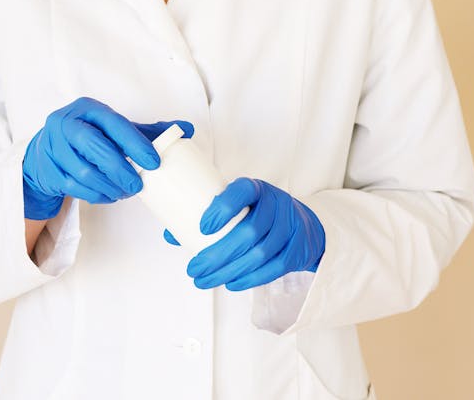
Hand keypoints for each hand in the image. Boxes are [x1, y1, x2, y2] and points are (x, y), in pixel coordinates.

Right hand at [23, 97, 193, 218]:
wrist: (45, 154)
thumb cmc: (88, 139)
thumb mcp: (114, 129)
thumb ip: (147, 131)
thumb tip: (187, 129)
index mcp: (87, 109)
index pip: (114, 124)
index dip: (135, 143)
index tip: (154, 162)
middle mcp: (66, 124)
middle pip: (94, 147)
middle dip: (120, 170)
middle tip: (138, 186)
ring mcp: (53, 148)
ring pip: (84, 173)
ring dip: (110, 186)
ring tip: (125, 191)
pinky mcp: (48, 172)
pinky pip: (76, 189)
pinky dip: (97, 195)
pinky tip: (109, 194)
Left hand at [165, 178, 324, 290]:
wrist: (302, 226)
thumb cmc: (257, 214)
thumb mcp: (237, 207)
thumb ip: (207, 217)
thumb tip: (170, 234)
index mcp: (255, 189)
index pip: (241, 193)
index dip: (223, 209)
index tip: (202, 228)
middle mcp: (276, 204)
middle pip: (249, 231)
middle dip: (217, 255)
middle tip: (193, 269)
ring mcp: (290, 227)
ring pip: (260, 253)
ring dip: (229, 271)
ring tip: (204, 281)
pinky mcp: (297, 249)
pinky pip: (274, 268)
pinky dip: (250, 279)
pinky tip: (231, 284)